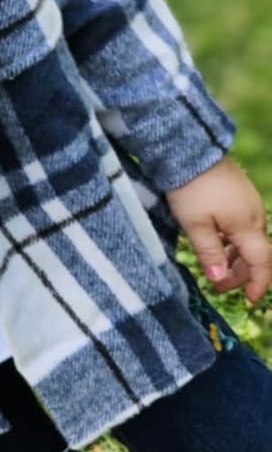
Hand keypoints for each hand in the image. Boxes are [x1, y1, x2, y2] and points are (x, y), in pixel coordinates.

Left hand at [166, 156, 270, 303]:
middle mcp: (254, 215)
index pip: (261, 262)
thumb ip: (210, 253)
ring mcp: (248, 204)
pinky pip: (242, 226)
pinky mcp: (240, 195)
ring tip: (213, 268)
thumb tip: (219, 279)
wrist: (190, 151)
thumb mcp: (194, 225)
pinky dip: (232, 242)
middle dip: (240, 274)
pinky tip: (215, 243)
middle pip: (255, 253)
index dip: (257, 283)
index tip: (249, 300)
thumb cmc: (191, 188)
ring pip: (248, 240)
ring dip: (235, 258)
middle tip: (216, 286)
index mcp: (247, 225)